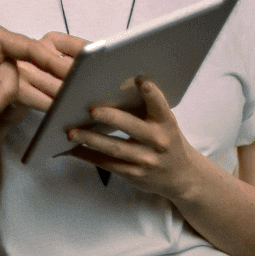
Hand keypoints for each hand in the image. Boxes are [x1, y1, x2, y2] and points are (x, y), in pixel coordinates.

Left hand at [64, 76, 206, 200]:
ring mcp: (146, 160)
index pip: (160, 104)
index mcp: (166, 122)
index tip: (139, 79)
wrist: (182, 176)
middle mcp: (158, 141)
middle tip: (91, 110)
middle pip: (131, 127)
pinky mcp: (134, 174)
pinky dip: (89, 156)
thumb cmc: (167, 140)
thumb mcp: (165, 123)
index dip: (151, 92)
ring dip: (91, 139)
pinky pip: (108, 164)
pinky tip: (74, 149)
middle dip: (110, 118)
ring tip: (72, 132)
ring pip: (115, 148)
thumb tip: (113, 89)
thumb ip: (147, 109)